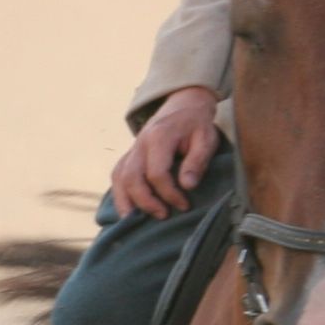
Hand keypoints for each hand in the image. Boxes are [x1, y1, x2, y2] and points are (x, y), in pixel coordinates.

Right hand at [109, 87, 223, 217]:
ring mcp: (132, 148)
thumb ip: (197, 161)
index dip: (168, 193)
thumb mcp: (207, 138)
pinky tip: (127, 207)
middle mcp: (139, 144)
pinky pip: (117, 174)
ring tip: (134, 221)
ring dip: (125, 200)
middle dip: (145, 201)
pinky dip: (119, 192)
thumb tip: (187, 186)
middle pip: (132, 177)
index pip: (156, 172)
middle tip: (163, 215)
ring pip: (119, 177)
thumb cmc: (197, 123)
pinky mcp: (130, 154)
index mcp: (159, 138)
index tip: (184, 205)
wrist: (184, 104)